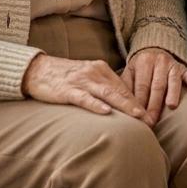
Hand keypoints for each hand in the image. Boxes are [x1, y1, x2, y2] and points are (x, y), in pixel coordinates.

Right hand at [22, 53, 145, 118]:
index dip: (136, 100)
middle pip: (119, 90)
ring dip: (123, 105)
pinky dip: (96, 105)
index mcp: (100, 68)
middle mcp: (94, 72)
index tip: (149, 114)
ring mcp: (81, 80)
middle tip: (149, 118)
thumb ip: (103, 86)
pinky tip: (106, 112)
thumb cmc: (64, 76)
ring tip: (137, 115)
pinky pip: (84, 98)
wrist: (37, 70)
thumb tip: (121, 102)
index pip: (123, 86)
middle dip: (135, 105)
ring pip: (106, 93)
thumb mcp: (87, 77)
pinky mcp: (67, 90)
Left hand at [121, 47, 186, 127]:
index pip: (141, 86)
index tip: (138, 119)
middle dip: (154, 105)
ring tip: (171, 106)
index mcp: (143, 62)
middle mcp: (158, 62)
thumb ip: (125, 86)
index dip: (139, 103)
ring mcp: (172, 64)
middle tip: (151, 122)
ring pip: (173, 80)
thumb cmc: (140, 68)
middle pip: (157, 86)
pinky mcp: (184, 68)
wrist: (155, 49)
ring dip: (173, 93)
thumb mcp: (130, 72)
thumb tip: (120, 106)